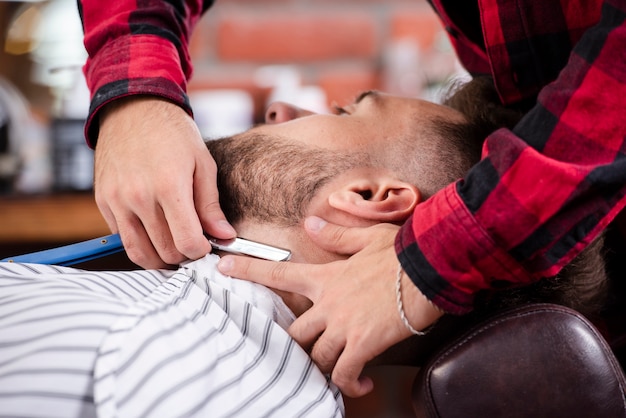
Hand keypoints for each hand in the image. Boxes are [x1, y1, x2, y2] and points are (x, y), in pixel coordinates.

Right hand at [94, 96, 235, 267]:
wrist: (133, 108)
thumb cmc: (174, 134)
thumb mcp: (202, 164)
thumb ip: (211, 205)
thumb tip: (224, 236)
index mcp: (169, 186)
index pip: (187, 242)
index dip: (202, 251)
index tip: (207, 244)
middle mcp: (139, 197)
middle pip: (165, 252)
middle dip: (184, 255)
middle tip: (193, 244)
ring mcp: (117, 201)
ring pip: (139, 253)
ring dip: (160, 259)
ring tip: (175, 247)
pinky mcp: (103, 201)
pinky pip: (122, 237)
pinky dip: (140, 243)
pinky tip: (155, 231)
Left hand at [217, 217, 442, 396]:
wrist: (429, 270)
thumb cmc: (402, 253)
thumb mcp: (367, 238)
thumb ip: (336, 235)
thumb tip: (311, 224)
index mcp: (326, 277)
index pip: (279, 272)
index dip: (248, 270)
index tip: (223, 267)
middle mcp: (328, 303)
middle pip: (295, 332)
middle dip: (297, 344)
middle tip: (305, 351)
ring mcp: (343, 324)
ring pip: (315, 355)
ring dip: (322, 366)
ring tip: (338, 372)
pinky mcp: (363, 343)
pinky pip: (344, 372)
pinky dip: (348, 383)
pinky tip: (360, 385)